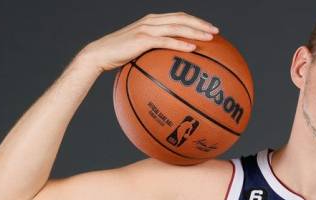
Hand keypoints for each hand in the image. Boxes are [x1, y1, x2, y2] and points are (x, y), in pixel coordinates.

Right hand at [76, 12, 219, 71]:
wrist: (99, 55)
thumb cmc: (120, 56)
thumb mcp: (140, 51)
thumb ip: (155, 51)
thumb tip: (170, 65)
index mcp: (152, 21)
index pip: (178, 16)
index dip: (195, 20)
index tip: (210, 28)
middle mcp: (151, 21)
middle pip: (181, 18)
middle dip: (200, 24)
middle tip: (216, 31)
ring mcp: (146, 29)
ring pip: (176, 27)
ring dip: (195, 31)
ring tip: (209, 38)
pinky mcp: (141, 40)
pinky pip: (165, 40)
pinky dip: (180, 43)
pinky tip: (192, 48)